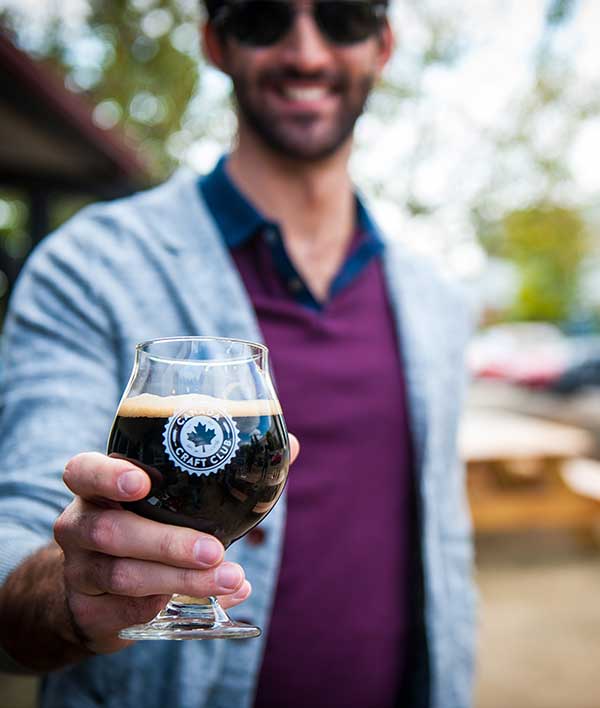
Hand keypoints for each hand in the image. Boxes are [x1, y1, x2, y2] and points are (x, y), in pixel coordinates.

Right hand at [54, 436, 299, 654]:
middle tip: (215, 549)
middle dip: (166, 542)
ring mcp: (80, 571)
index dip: (107, 476)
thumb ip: (224, 470)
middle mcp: (80, 526)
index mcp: (97, 488)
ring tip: (231, 578)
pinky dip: (178, 605)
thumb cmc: (145, 523)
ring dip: (181, 579)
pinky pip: (131, 612)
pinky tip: (220, 598)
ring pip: (124, 577)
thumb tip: (287, 445)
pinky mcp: (89, 612)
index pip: (82, 472)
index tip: (142, 483)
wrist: (93, 589)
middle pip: (110, 532)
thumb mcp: (167, 496)